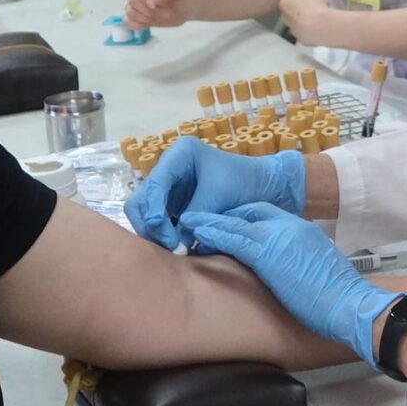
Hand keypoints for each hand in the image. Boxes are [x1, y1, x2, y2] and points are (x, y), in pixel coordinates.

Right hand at [124, 137, 304, 250]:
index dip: (154, 213)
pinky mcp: (174, 204)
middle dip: (151, 226)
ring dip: (156, 234)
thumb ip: (195, 217)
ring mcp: (169, 187)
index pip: (154, 185)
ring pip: (145, 214)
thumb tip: (176, 245)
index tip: (168, 238)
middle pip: (141, 200)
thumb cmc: (246, 182)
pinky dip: (164, 236)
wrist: (265, 186)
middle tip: (171, 248)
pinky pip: (158, 222)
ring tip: (176, 252)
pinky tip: (176, 249)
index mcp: (180, 154)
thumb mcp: (219, 198)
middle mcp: (169, 168)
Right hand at [125, 0, 195, 30]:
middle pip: (132, 0)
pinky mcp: (137, 15)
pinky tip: (152, 22)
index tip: (154, 5)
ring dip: (147, 19)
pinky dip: (140, 25)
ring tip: (162, 16)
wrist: (186, 8)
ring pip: (130, 12)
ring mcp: (137, 2)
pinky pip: (129, 22)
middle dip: (149, 11)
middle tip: (166, 13)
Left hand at [179, 203, 392, 367]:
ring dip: (209, 221)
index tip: (224, 223)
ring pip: (235, 222)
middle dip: (223, 215)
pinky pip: (233, 238)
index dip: (241, 217)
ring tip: (187, 220)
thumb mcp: (316, 269)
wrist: (351, 304)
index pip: (264, 214)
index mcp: (301, 229)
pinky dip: (212, 233)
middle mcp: (288, 226)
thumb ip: (298, 263)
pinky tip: (196, 232)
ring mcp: (278, 237)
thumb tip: (286, 274)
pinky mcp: (268, 254)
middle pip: (247, 212)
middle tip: (200, 221)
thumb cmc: (338, 297)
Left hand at [277, 0, 340, 47]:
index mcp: (285, 2)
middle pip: (291, 7)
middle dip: (300, 5)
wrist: (324, 27)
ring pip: (296, 20)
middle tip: (314, 3)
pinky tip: (318, 25)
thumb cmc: (316, 4)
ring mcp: (292, 30)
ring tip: (317, 15)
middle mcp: (285, 17)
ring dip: (303, 17)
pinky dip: (308, 28)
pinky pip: (303, 31)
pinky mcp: (301, 40)